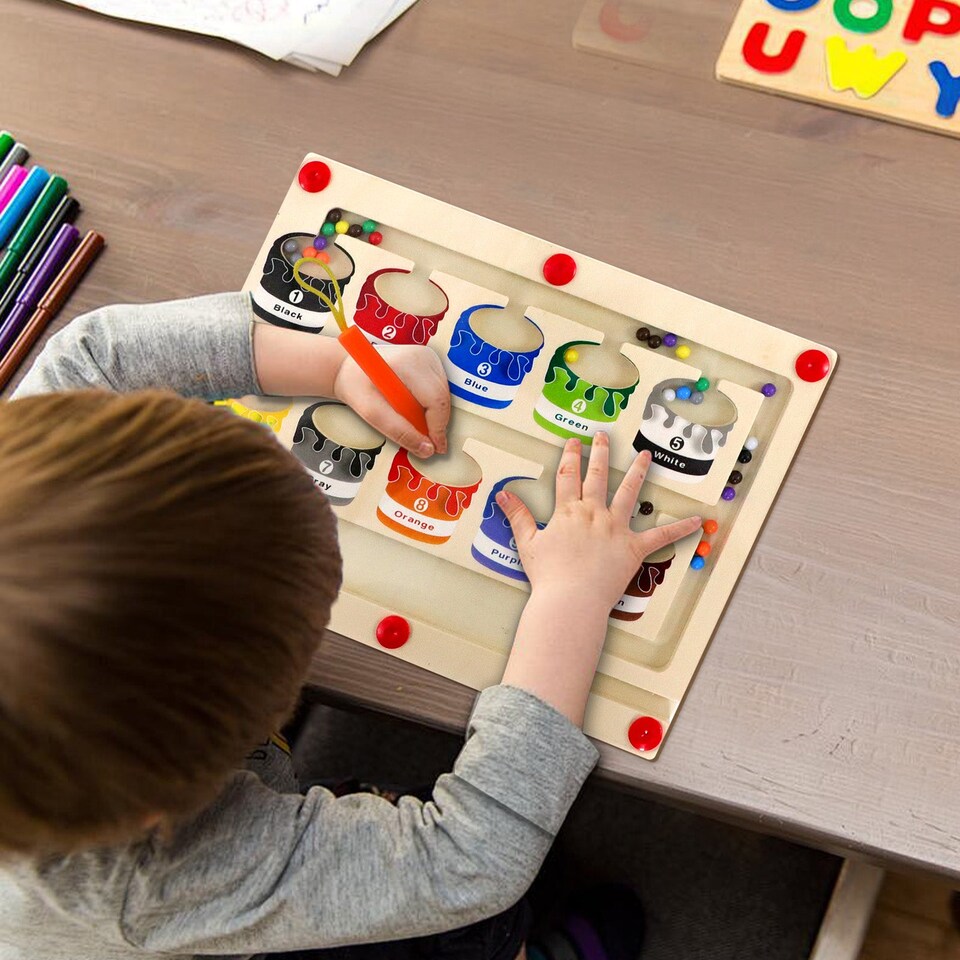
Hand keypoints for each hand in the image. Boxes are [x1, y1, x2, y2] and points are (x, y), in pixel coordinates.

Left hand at [333, 344, 450, 457]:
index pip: (436, 400)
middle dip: (435, 424)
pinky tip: (413, 408)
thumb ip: (400, 432)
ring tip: (410, 420)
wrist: (350, 368)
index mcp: (408, 364)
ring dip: (432, 416)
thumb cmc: (357, 387)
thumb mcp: (372, 414)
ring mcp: (429, 356)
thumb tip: (427, 450)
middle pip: (442, 399)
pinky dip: (431, 407)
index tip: (436, 448)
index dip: (438, 428)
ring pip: (444, 397)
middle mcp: (424, 356)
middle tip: (422, 441)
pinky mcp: (431, 361)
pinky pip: (440, 391)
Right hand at [497, 433, 701, 612]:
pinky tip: (696, 520)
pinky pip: (661, 537)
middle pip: (597, 477)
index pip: (568, 476)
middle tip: (603, 436)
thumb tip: (503, 495)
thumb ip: (517, 516)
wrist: (570, 601)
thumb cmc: (549, 577)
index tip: (574, 442)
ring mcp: (615, 529)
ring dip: (637, 472)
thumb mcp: (527, 543)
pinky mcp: (633, 549)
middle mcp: (593, 514)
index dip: (570, 456)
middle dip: (599, 453)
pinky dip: (680, 528)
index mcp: (568, 512)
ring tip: (644, 456)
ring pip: (629, 493)